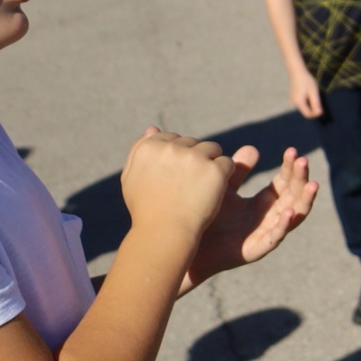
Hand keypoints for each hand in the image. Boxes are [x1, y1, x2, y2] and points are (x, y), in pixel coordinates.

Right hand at [119, 129, 237, 252]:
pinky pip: (227, 163)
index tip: (175, 178)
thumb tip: (153, 128)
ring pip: (213, 149)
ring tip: (201, 188)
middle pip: (193, 142)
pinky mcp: (214, 169)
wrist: (164, 233)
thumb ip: (139, 150)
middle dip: (195, 159)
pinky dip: (224, 176)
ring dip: (211, 164)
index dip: (177, 159)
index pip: (171, 138)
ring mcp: (193, 157)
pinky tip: (213, 191)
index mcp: (148, 147)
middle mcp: (170, 148)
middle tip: (188, 186)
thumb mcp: (133, 178)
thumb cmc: (147, 209)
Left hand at [185, 147, 317, 289]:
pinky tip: (289, 212)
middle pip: (294, 196)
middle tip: (303, 160)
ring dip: (305, 200)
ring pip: (294, 216)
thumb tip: (254, 148)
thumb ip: (238, 172)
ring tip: (312, 185)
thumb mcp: (224, 189)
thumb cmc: (206, 219)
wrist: (187, 246)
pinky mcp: (257, 249)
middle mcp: (270, 217)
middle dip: (301, 178)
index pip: (285, 182)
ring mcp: (266, 234)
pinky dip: (284, 226)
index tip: (293, 151)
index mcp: (264, 203)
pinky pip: (275, 237)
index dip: (291, 168)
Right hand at [287, 67, 322, 119]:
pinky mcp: (293, 97)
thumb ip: (316, 103)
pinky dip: (306, 100)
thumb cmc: (306, 81)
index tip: (322, 108)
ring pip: (304, 107)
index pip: (308, 115)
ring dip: (310, 104)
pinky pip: (301, 102)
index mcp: (299, 103)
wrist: (297, 72)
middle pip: (306, 111)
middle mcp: (294, 103)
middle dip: (313, 108)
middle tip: (317, 98)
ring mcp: (292, 100)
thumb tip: (319, 114)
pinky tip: (308, 92)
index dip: (316, 114)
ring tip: (312, 94)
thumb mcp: (313, 92)